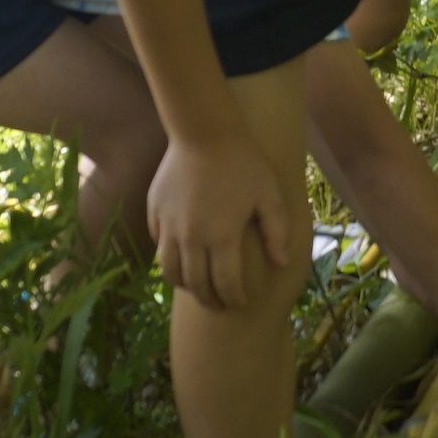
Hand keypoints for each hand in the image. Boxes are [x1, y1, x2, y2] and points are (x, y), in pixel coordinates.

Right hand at [149, 134, 304, 312]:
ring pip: (170, 270)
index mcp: (222, 236)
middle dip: (210, 300)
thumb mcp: (270, 195)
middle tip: (219, 305)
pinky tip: (182, 257)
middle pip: (196, 284)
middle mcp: (192, 237)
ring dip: (184, 284)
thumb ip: (277, 231)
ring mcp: (169, 226)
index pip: (225, 284)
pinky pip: (158, 245)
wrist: (203, 132)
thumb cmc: (243, 163)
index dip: (234, 299)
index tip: (240, 303)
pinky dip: (169, 257)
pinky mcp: (155, 213)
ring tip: (197, 287)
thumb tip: (282, 263)